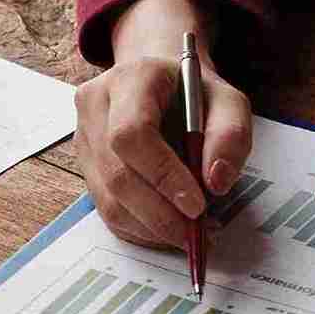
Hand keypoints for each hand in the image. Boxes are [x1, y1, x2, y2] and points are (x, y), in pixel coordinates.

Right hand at [76, 0, 253, 248]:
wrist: (162, 82)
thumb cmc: (195, 93)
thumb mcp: (228, 101)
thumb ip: (230, 135)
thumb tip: (215, 182)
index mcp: (130, 79)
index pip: (132, 134)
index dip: (163, 174)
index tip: (197, 204)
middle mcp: (96, 106)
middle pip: (117, 173)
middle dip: (160, 213)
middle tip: (197, 233)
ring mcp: (84, 137)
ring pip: (108, 199)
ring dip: (150, 227)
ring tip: (188, 234)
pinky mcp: (85, 165)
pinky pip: (106, 210)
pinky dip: (140, 229)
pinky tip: (167, 229)